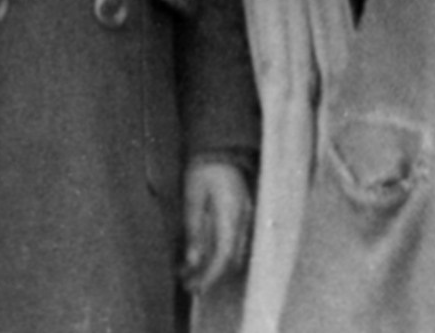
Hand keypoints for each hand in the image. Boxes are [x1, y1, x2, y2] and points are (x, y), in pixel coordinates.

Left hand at [180, 158, 252, 295]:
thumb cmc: (203, 170)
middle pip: (231, 260)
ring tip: (188, 272)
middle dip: (210, 276)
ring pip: (233, 253)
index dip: (210, 276)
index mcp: (231, 216)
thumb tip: (193, 261)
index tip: (194, 287)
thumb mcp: (193, 197)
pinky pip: (234, 242)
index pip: (224, 257)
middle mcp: (244, 221)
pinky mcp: (243, 215)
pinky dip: (218, 253)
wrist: (221, 147)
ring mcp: (246, 218)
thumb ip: (194, 230)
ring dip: (213, 265)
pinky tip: (201, 254)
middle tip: (188, 284)